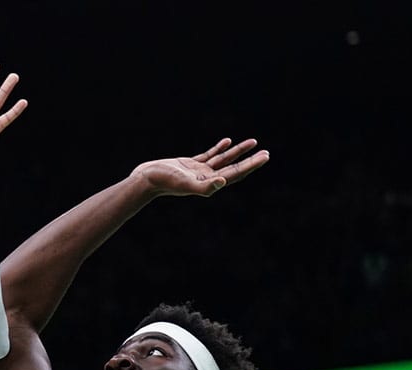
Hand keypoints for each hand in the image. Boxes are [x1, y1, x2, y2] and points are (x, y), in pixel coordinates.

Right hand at [134, 138, 269, 197]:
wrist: (145, 179)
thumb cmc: (164, 182)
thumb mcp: (185, 183)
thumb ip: (204, 187)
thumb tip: (222, 181)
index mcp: (209, 184)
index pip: (235, 174)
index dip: (251, 165)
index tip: (265, 156)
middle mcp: (207, 179)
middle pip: (234, 168)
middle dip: (250, 161)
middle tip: (266, 153)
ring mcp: (199, 172)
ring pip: (223, 160)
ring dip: (238, 152)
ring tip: (253, 142)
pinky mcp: (190, 165)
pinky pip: (209, 155)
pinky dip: (219, 149)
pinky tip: (226, 141)